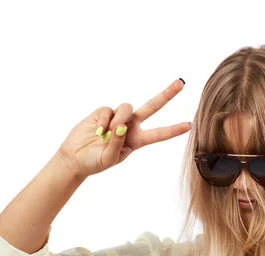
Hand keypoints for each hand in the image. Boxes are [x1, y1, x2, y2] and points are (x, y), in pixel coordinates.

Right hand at [58, 78, 190, 177]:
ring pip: (127, 108)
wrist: (75, 157)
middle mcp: (130, 126)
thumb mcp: (109, 159)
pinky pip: (108, 110)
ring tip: (107, 134)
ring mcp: (117, 117)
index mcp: (137, 140)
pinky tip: (97, 132)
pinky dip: (104, 121)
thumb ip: (118, 143)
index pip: (159, 134)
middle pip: (152, 107)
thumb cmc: (95, 162)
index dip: (173, 130)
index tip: (189, 126)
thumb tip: (120, 125)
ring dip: (119, 119)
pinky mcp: (103, 112)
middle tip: (181, 83)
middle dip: (166, 95)